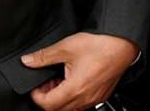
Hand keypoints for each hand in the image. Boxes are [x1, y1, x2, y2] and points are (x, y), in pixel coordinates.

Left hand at [21, 32, 137, 110]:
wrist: (121, 44)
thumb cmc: (99, 45)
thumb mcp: (65, 47)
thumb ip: (44, 56)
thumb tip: (28, 61)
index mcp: (75, 89)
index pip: (48, 105)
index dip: (37, 96)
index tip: (34, 87)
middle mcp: (85, 99)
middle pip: (58, 110)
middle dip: (47, 98)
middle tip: (44, 82)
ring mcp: (94, 99)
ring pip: (71, 108)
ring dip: (60, 98)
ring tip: (57, 80)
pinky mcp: (100, 96)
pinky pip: (82, 104)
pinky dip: (72, 97)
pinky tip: (71, 81)